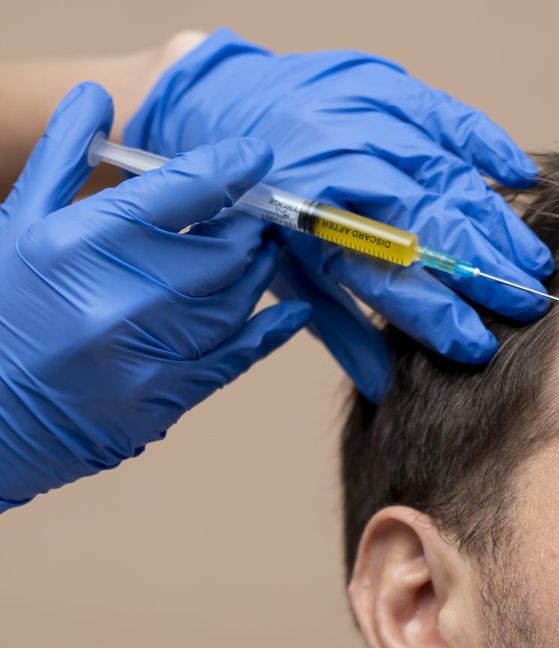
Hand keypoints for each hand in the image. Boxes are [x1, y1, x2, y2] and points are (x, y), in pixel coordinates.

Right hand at [0, 82, 308, 509]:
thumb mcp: (14, 223)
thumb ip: (62, 158)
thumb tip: (98, 95)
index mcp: (79, 242)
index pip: (184, 191)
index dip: (231, 167)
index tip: (256, 155)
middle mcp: (119, 297)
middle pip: (223, 248)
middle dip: (248, 224)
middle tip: (255, 212)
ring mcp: (146, 353)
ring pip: (235, 299)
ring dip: (255, 272)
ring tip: (256, 251)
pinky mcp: (165, 399)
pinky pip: (238, 356)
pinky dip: (271, 330)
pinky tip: (289, 311)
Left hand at [126, 28, 554, 400]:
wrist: (225, 105)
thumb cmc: (259, 201)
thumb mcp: (286, 269)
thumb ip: (339, 326)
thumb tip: (381, 389)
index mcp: (307, 218)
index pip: (386, 277)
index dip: (437, 315)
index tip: (478, 345)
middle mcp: (340, 165)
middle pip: (431, 226)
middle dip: (486, 272)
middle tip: (528, 306)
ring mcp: (367, 122)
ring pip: (451, 178)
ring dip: (499, 225)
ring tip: (534, 263)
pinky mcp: (390, 89)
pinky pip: (453, 119)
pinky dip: (491, 147)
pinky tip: (523, 181)